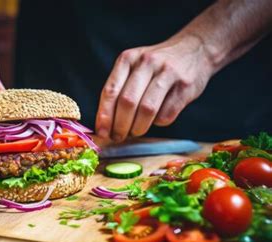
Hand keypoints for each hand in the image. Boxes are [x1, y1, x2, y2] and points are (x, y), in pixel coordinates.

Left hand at [95, 35, 213, 142]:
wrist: (195, 49)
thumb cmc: (156, 66)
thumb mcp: (134, 67)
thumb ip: (119, 90)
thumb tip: (105, 125)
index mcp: (128, 59)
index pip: (110, 91)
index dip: (104, 115)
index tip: (101, 132)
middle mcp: (147, 63)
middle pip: (127, 102)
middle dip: (120, 125)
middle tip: (118, 137)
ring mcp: (168, 73)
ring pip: (147, 109)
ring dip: (138, 127)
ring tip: (135, 132)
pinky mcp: (185, 86)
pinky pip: (167, 114)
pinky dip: (158, 123)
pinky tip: (156, 119)